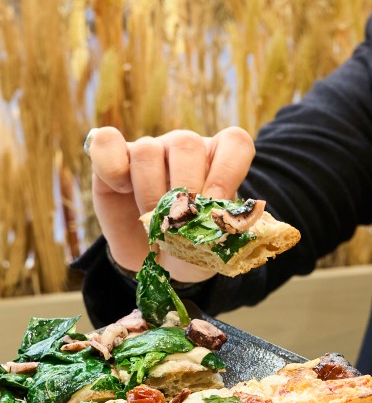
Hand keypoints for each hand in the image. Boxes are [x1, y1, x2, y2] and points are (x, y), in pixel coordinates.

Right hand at [86, 126, 254, 282]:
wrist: (158, 260)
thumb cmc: (193, 247)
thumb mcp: (213, 242)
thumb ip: (219, 229)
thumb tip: (216, 225)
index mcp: (219, 160)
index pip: (234, 142)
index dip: (226, 171)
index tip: (216, 202)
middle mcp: (185, 148)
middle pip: (186, 144)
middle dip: (183, 187)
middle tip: (178, 223)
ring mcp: (150, 150)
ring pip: (148, 149)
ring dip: (148, 190)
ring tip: (151, 221)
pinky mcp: (114, 160)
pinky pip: (106, 142)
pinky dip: (111, 164)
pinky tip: (120, 189)